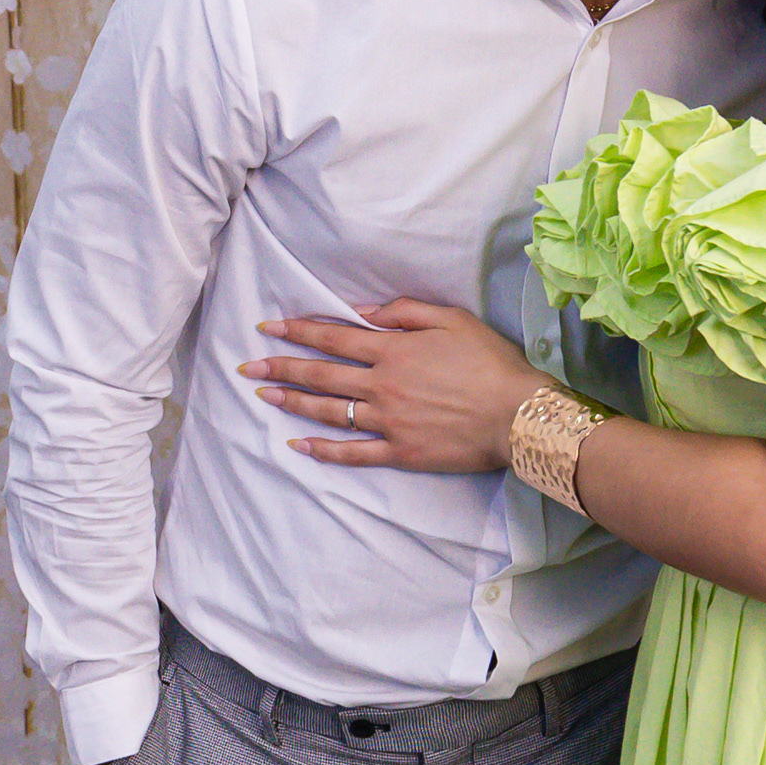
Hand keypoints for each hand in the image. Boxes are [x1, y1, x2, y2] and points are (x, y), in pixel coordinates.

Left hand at [243, 301, 547, 473]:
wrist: (517, 415)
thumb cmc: (490, 362)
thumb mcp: (451, 319)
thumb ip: (403, 312)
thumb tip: (363, 311)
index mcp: (392, 350)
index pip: (333, 338)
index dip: (298, 331)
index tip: (268, 327)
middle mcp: (381, 385)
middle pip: (321, 374)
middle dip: (281, 366)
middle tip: (248, 366)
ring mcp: (387, 421)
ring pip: (328, 411)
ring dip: (292, 402)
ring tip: (264, 395)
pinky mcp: (399, 452)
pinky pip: (352, 453)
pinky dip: (323, 451)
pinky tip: (298, 446)